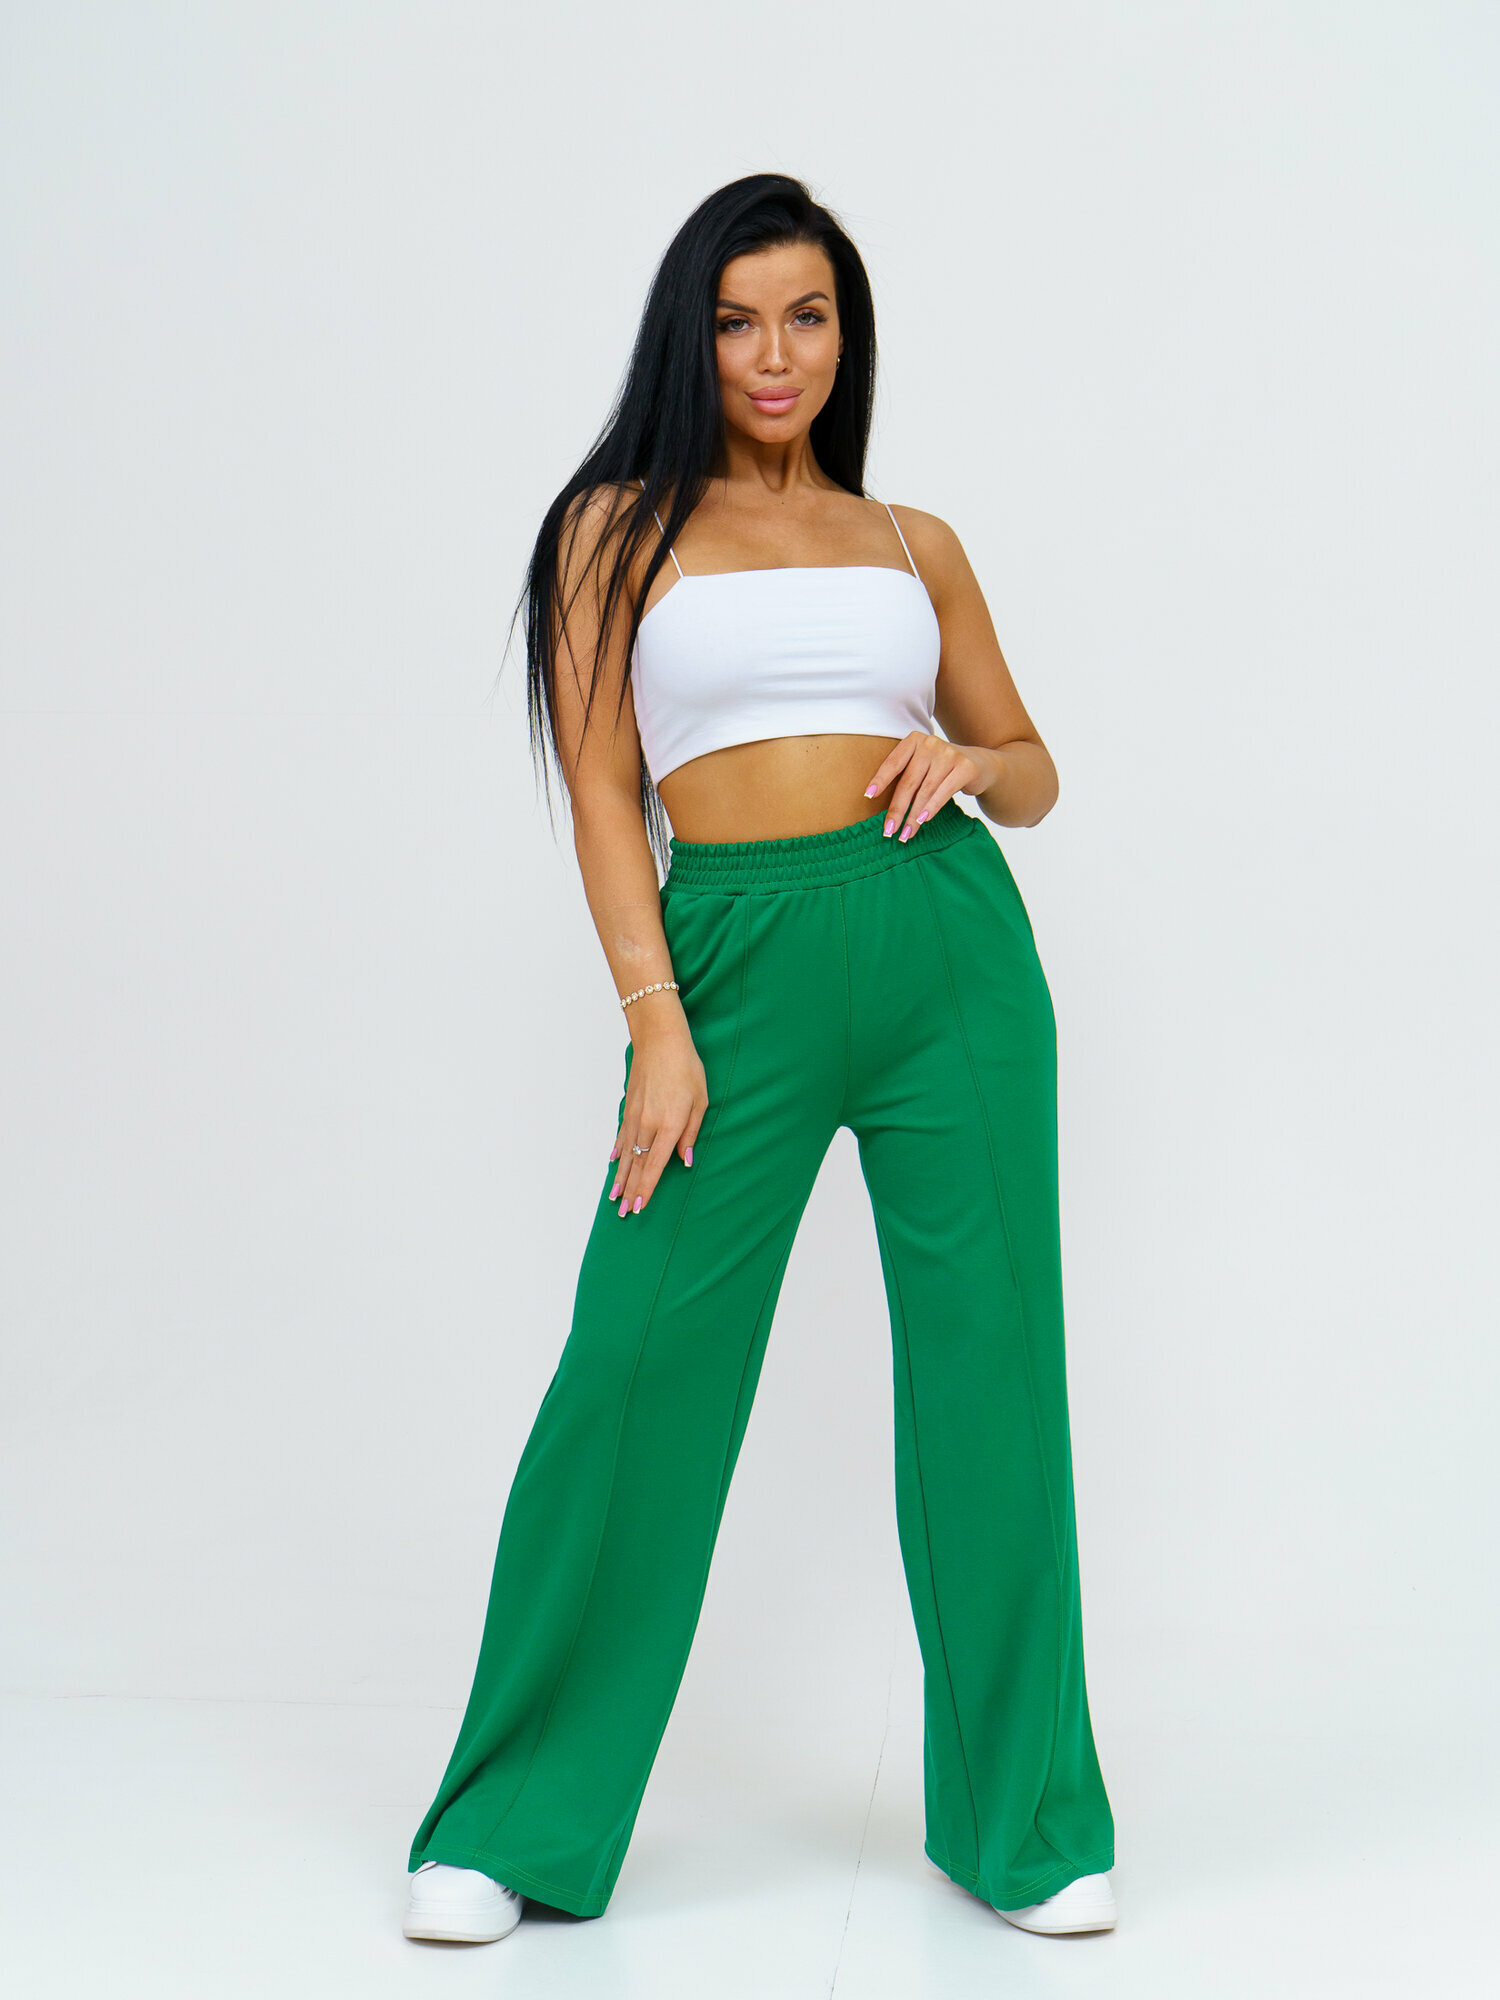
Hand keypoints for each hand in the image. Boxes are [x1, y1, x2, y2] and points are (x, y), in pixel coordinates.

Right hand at [606, 1013, 707, 1216]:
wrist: (660, 1040)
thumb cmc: (686, 1068)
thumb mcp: (701, 1100)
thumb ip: (692, 1133)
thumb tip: (684, 1160)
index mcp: (670, 1125)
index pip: (655, 1165)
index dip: (647, 1188)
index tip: (640, 1206)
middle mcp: (649, 1124)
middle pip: (637, 1164)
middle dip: (630, 1190)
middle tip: (623, 1212)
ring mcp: (636, 1116)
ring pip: (626, 1153)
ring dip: (621, 1176)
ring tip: (614, 1196)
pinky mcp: (630, 1106)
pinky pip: (622, 1134)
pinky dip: (618, 1151)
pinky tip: (614, 1163)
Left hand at [863, 734, 999, 839]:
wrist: (981, 765)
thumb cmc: (942, 770)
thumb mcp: (922, 766)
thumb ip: (906, 777)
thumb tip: (884, 809)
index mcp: (914, 740)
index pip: (893, 762)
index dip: (881, 780)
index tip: (868, 796)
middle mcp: (930, 743)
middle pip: (908, 781)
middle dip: (897, 809)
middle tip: (888, 830)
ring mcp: (948, 754)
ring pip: (925, 791)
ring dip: (913, 816)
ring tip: (906, 833)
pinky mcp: (965, 767)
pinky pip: (944, 792)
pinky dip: (932, 808)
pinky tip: (923, 821)